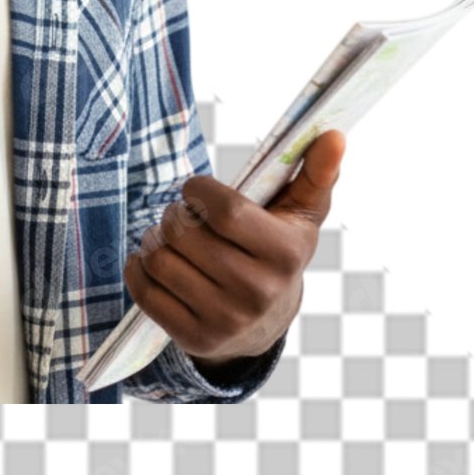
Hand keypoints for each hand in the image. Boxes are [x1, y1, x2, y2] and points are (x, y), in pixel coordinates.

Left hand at [123, 129, 345, 366]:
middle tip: (185, 217)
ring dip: (155, 239)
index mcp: (286, 256)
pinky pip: (143, 289)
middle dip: (175, 214)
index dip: (198, 190)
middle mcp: (258, 294)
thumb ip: (316, 172)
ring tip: (172, 240)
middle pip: (183, 231)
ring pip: (159, 258)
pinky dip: (139, 267)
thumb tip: (334, 135)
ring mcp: (226, 321)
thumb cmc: (276, 250)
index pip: (224, 209)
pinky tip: (157, 264)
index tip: (197, 190)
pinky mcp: (196, 339)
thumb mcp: (300, 214)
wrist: (265, 323)